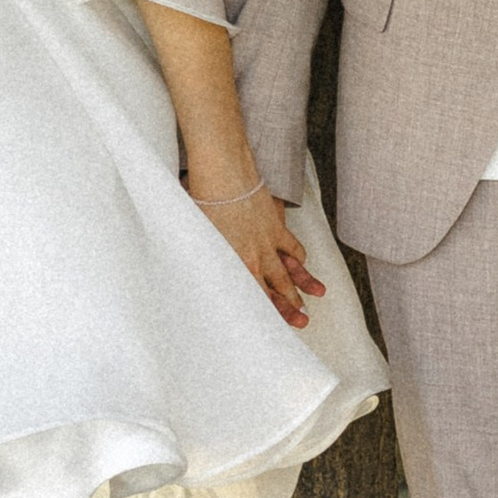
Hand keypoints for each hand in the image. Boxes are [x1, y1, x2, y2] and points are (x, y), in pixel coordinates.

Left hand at [186, 172, 325, 329]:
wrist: (223, 171)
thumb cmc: (202, 199)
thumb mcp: (195, 235)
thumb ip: (200, 255)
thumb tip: (187, 266)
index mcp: (233, 263)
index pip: (253, 297)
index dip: (264, 313)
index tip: (268, 327)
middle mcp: (254, 257)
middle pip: (276, 289)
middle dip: (290, 308)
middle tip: (301, 322)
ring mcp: (268, 241)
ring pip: (288, 271)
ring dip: (300, 288)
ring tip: (310, 302)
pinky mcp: (275, 225)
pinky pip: (292, 247)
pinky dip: (298, 258)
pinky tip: (301, 264)